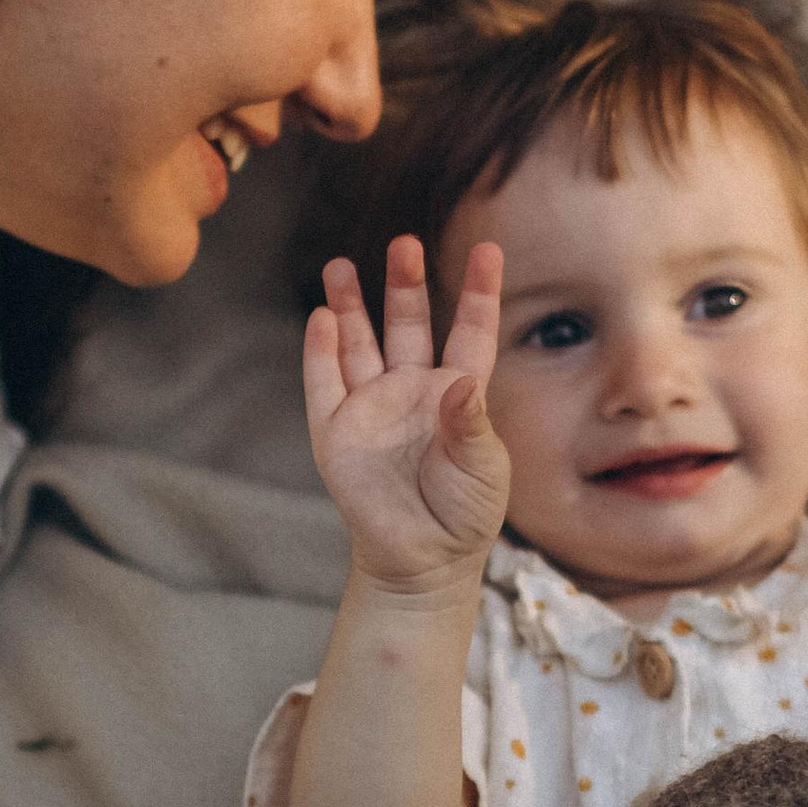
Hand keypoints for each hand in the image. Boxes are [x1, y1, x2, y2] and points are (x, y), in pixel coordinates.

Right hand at [303, 237, 512, 592]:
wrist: (423, 562)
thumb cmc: (465, 514)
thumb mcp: (484, 468)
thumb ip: (471, 425)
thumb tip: (459, 385)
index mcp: (458, 392)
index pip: (470, 330)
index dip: (477, 291)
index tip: (487, 249)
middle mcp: (413, 389)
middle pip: (408, 324)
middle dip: (404, 284)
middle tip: (404, 244)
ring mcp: (372, 407)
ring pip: (358, 343)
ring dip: (351, 304)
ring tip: (340, 265)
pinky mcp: (336, 432)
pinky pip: (324, 384)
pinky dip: (320, 352)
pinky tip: (322, 320)